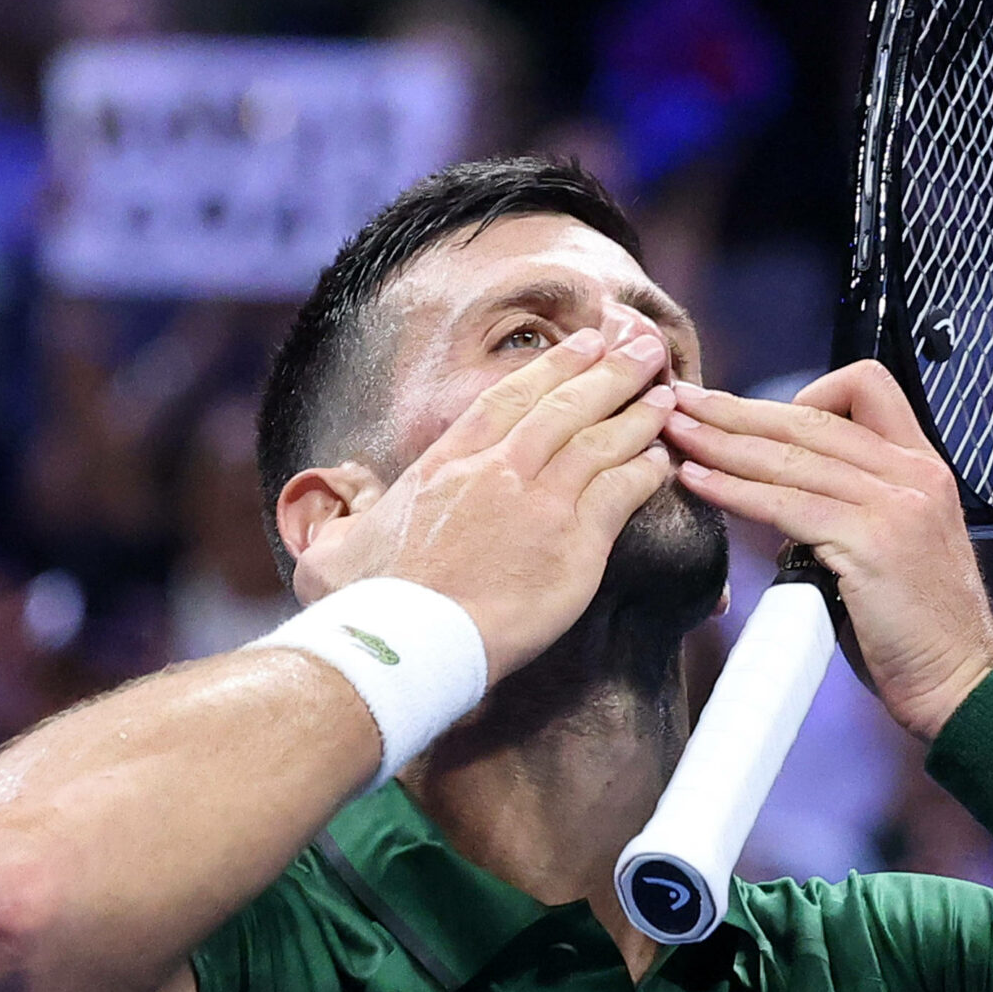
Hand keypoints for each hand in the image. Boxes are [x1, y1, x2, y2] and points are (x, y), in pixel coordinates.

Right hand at [289, 318, 677, 678]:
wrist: (405, 646)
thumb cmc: (365, 608)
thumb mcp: (331, 548)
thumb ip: (338, 516)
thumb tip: (327, 502)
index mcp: (445, 464)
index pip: (507, 399)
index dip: (551, 367)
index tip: (582, 345)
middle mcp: (496, 472)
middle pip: (565, 405)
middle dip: (610, 371)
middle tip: (644, 349)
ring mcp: (539, 505)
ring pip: (600, 441)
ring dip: (638, 413)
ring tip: (665, 393)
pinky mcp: (574, 546)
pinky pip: (622, 493)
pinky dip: (645, 472)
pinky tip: (662, 460)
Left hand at [661, 361, 992, 738]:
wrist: (960, 683)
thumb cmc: (916, 629)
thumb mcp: (892, 546)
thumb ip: (847, 512)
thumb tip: (777, 502)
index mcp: (922, 465)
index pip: (864, 389)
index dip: (802, 394)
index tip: (755, 418)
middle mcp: (915, 473)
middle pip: (810, 419)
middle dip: (736, 409)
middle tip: (683, 402)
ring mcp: (897, 505)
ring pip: (791, 457)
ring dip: (722, 442)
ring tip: (675, 435)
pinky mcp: (873, 543)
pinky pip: (787, 504)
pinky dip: (734, 490)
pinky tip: (698, 482)